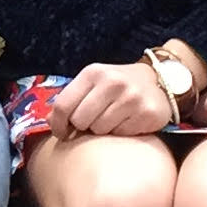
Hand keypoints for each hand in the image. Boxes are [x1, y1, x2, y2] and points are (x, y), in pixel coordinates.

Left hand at [48, 60, 181, 139]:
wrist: (157, 81)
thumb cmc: (117, 85)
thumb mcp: (92, 83)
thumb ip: (71, 99)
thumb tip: (49, 121)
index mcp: (93, 72)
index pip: (63, 105)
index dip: (57, 124)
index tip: (61, 132)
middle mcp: (112, 82)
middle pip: (80, 121)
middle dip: (83, 125)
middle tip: (94, 120)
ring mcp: (131, 97)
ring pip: (100, 130)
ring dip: (103, 129)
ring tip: (113, 118)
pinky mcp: (147, 113)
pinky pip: (121, 134)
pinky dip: (121, 132)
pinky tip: (128, 121)